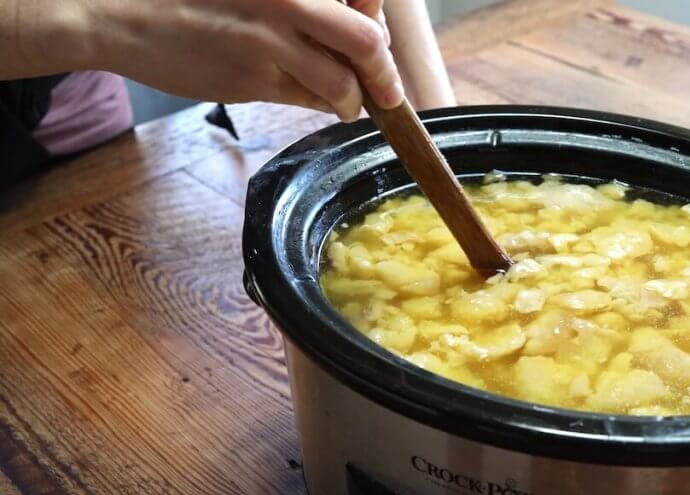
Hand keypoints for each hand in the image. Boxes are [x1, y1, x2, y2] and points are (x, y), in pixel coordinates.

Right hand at [32, 0, 404, 120]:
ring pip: (343, 84)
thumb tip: (359, 20)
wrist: (120, 11)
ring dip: (355, 100)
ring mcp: (269, 42)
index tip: (375, 33)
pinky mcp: (251, 80)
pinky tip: (316, 100)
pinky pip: (308, 100)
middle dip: (384, 73)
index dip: (377, 20)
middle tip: (385, 88)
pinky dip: (323, 105)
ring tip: (348, 102)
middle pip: (368, 43)